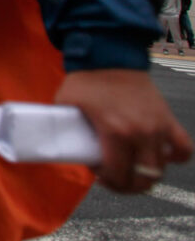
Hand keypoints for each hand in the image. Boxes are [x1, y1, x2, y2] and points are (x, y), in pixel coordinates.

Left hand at [54, 69, 191, 192]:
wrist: (110, 55)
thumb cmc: (86, 79)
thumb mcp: (65, 105)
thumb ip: (63, 127)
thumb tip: (58, 145)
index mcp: (115, 131)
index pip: (118, 175)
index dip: (107, 181)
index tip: (98, 172)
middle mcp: (141, 132)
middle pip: (142, 178)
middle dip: (127, 185)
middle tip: (115, 178)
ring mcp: (158, 127)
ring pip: (160, 169)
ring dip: (146, 175)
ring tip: (132, 169)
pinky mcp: (168, 119)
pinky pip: (182, 148)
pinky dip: (175, 156)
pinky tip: (159, 156)